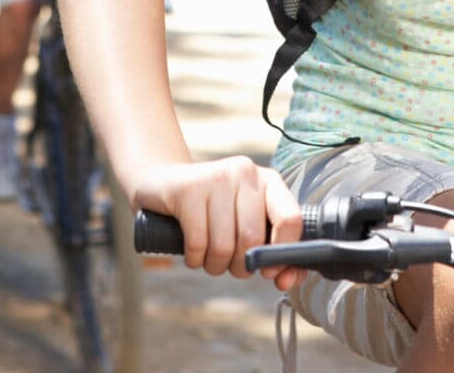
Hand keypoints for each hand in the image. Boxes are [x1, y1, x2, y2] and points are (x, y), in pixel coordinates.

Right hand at [132, 156, 303, 290]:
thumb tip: (287, 281)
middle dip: (241, 267)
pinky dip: (195, 260)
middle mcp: (245, 172)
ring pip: (224, 245)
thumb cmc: (213, 213)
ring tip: (210, 260)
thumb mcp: (246, 224)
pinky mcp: (188, 188)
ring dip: (216, 266)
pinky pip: (198, 243)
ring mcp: (216, 177)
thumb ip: (274, 254)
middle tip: (230, 266)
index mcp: (269, 181)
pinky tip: (194, 254)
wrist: (163, 184)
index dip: (281, 254)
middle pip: (252, 239)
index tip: (268, 271)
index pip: (290, 219)